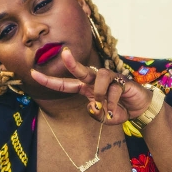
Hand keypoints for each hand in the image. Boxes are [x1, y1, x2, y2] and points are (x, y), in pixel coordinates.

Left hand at [30, 47, 151, 123]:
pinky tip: (115, 111)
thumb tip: (92, 105)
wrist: (139, 109)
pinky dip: (112, 103)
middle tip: (65, 52)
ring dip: (99, 95)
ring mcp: (108, 79)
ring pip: (98, 77)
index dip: (49, 80)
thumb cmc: (119, 110)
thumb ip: (95, 115)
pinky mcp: (121, 80)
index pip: (65, 84)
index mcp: (86, 89)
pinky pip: (112, 89)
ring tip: (105, 108)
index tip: (33, 73)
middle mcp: (95, 81)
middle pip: (80, 70)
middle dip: (71, 62)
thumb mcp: (104, 119)